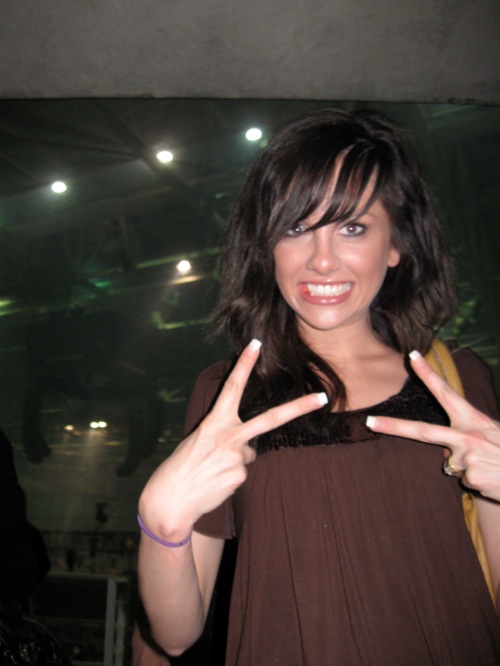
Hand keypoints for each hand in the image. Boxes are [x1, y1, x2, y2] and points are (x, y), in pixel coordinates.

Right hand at [139, 340, 327, 539]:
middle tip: (322, 397)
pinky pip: (242, 471)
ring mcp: (237, 456)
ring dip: (234, 460)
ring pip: (248, 453)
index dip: (244, 364)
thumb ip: (226, 436)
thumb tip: (250, 449)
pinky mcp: (240, 475)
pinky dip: (231, 475)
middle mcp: (229, 435)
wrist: (170, 501)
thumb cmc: (181, 468)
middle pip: (271, 418)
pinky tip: (215, 482)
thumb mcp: (198, 441)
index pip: (232, 387)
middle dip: (300, 407)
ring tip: (210, 471)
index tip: (256, 344)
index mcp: (214, 421)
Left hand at [366, 350, 499, 501]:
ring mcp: (467, 456)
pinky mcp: (470, 476)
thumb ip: (465, 438)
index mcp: (473, 420)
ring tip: (490, 467)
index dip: (428, 375)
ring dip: (468, 469)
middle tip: (369, 421)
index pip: (446, 393)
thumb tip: (445, 452)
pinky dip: (477, 482)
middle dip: (393, 426)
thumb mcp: (489, 436)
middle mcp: (467, 435)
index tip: (410, 357)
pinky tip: (491, 478)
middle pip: (423, 431)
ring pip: (452, 464)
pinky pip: (464, 480)